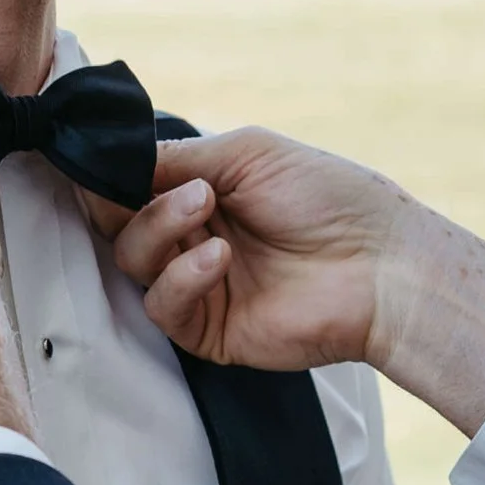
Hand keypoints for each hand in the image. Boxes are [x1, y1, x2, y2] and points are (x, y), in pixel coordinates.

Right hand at [100, 130, 484, 438]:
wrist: (382, 265)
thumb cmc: (328, 197)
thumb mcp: (246, 153)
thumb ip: (174, 157)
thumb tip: (110, 160)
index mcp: (200, 192)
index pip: (129, 186)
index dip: (109, 176)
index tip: (101, 163)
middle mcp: (192, 237)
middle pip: (118, 223)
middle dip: (131, 201)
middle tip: (179, 187)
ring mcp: (199, 285)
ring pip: (133, 260)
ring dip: (160, 228)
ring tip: (207, 208)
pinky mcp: (208, 331)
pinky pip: (163, 305)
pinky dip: (182, 276)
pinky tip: (219, 257)